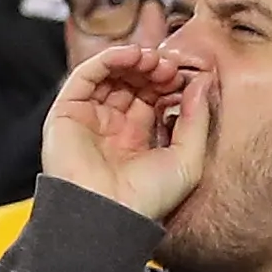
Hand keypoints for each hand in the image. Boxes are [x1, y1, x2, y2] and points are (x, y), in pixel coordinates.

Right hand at [42, 42, 213, 222]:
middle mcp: (112, 126)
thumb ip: (196, 119)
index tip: (188, 76)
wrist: (108, 216)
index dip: (170, 82)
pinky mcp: (67, 111)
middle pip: (133, 82)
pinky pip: (86, 75)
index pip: (153, 97)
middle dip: (154, 69)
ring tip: (154, 60)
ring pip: (111, 74)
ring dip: (134, 61)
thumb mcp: (187, 159)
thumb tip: (204, 81)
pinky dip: (108, 59)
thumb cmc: (146, 200)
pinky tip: (132, 55)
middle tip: (171, 67)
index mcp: (137, 138)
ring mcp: (89, 117)